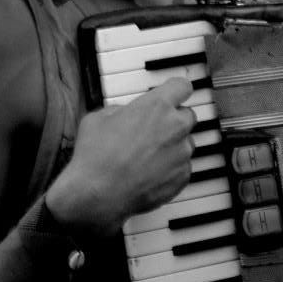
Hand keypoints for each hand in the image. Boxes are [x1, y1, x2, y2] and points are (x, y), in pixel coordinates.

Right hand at [46, 77, 195, 236]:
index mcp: (157, 106)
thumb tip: (127, 113)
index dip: (176, 90)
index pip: (183, 86)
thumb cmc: (95, 156)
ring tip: (146, 157)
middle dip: (173, 120)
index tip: (174, 94)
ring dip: (172, 146)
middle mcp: (175, 127)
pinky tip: (149, 173)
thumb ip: (121, 109)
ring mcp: (181, 153)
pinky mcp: (182, 177)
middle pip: (187, 115)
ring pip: (185, 143)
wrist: (97, 195)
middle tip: (152, 130)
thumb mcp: (99, 117)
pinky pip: (183, 167)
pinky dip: (171, 169)